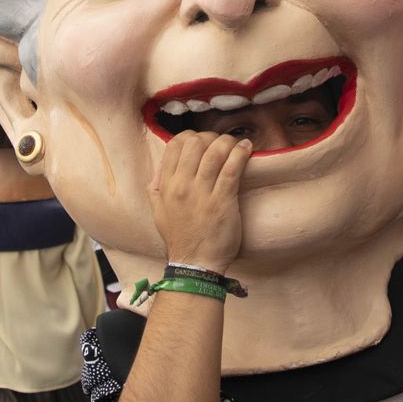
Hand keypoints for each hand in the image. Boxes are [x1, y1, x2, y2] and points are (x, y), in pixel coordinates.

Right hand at [148, 131, 252, 273]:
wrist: (195, 264)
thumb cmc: (180, 238)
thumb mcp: (158, 212)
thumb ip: (156, 188)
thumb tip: (160, 169)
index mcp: (166, 186)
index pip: (175, 145)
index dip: (191, 136)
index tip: (203, 141)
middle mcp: (182, 186)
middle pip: (195, 143)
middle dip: (211, 137)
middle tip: (222, 144)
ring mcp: (202, 193)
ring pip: (214, 152)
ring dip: (228, 142)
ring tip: (237, 144)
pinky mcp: (223, 201)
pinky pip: (231, 168)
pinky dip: (241, 153)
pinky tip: (246, 149)